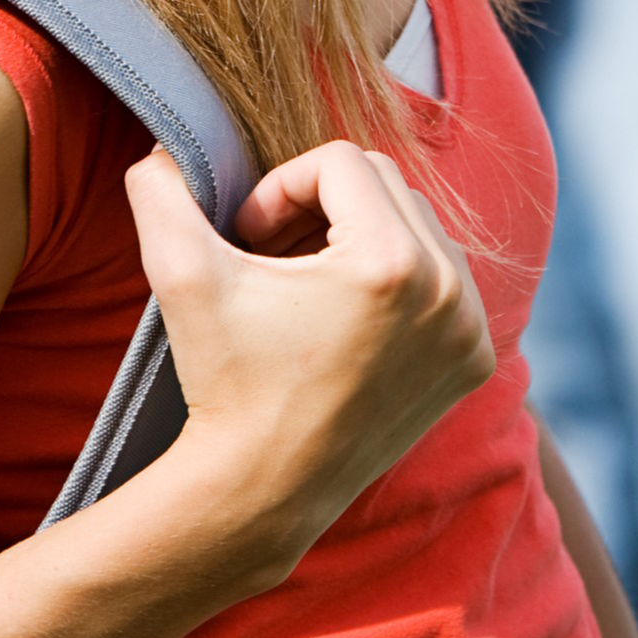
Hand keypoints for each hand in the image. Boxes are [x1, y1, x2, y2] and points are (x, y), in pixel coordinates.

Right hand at [126, 141, 496, 578]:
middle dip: (323, 207)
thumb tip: (161, 147)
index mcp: (388, 262)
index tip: (249, 239)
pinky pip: (445, 277)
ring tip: (309, 286)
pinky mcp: (477, 358)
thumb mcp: (182, 276)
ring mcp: (469, 327)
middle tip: (274, 258)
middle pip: (384, 184)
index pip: (339, 162)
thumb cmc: (223, 381)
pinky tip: (350, 319)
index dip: (281, 189)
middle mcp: (446, 289)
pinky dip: (402, 280)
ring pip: (418, 224)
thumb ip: (163, 195)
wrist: (261, 491)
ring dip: (362, 235)